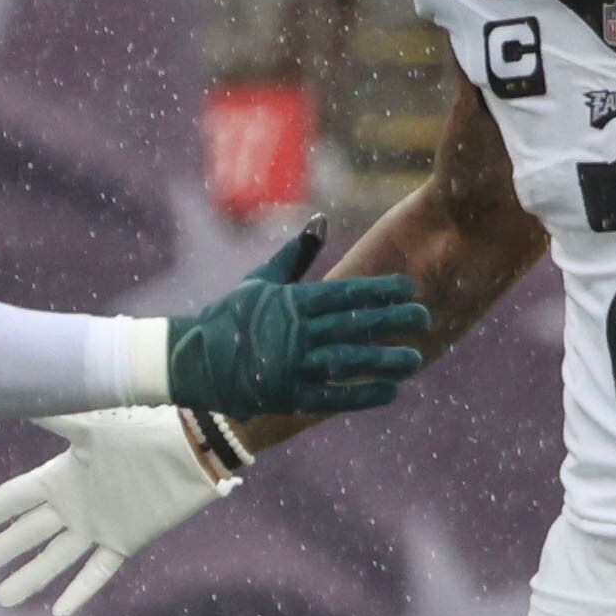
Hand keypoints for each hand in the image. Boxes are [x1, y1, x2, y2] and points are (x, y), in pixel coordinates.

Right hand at [0, 404, 236, 615]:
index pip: (15, 499)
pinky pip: (99, 571)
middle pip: (28, 534)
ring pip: (57, 558)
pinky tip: (60, 612)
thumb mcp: (92, 424)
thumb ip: (54, 414)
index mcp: (62, 476)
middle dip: (0, 551)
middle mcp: (76, 504)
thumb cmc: (144, 429)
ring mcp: (100, 525)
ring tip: (4, 600)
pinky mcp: (127, 541)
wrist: (192, 446)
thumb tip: (13, 388)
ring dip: (32, 578)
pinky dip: (81, 590)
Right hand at [163, 228, 431, 415]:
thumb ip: (295, 254)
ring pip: (347, 360)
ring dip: (383, 360)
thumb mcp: (261, 281)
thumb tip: (320, 220)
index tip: (409, 288)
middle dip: (392, 321)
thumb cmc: (228, 317)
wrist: (190, 361)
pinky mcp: (286, 396)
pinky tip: (391, 391)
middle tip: (425, 316)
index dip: (379, 291)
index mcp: (291, 302)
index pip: (344, 294)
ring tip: (416, 358)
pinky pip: (332, 396)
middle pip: (352, 325)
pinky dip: (362, 394)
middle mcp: (294, 332)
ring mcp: (290, 366)